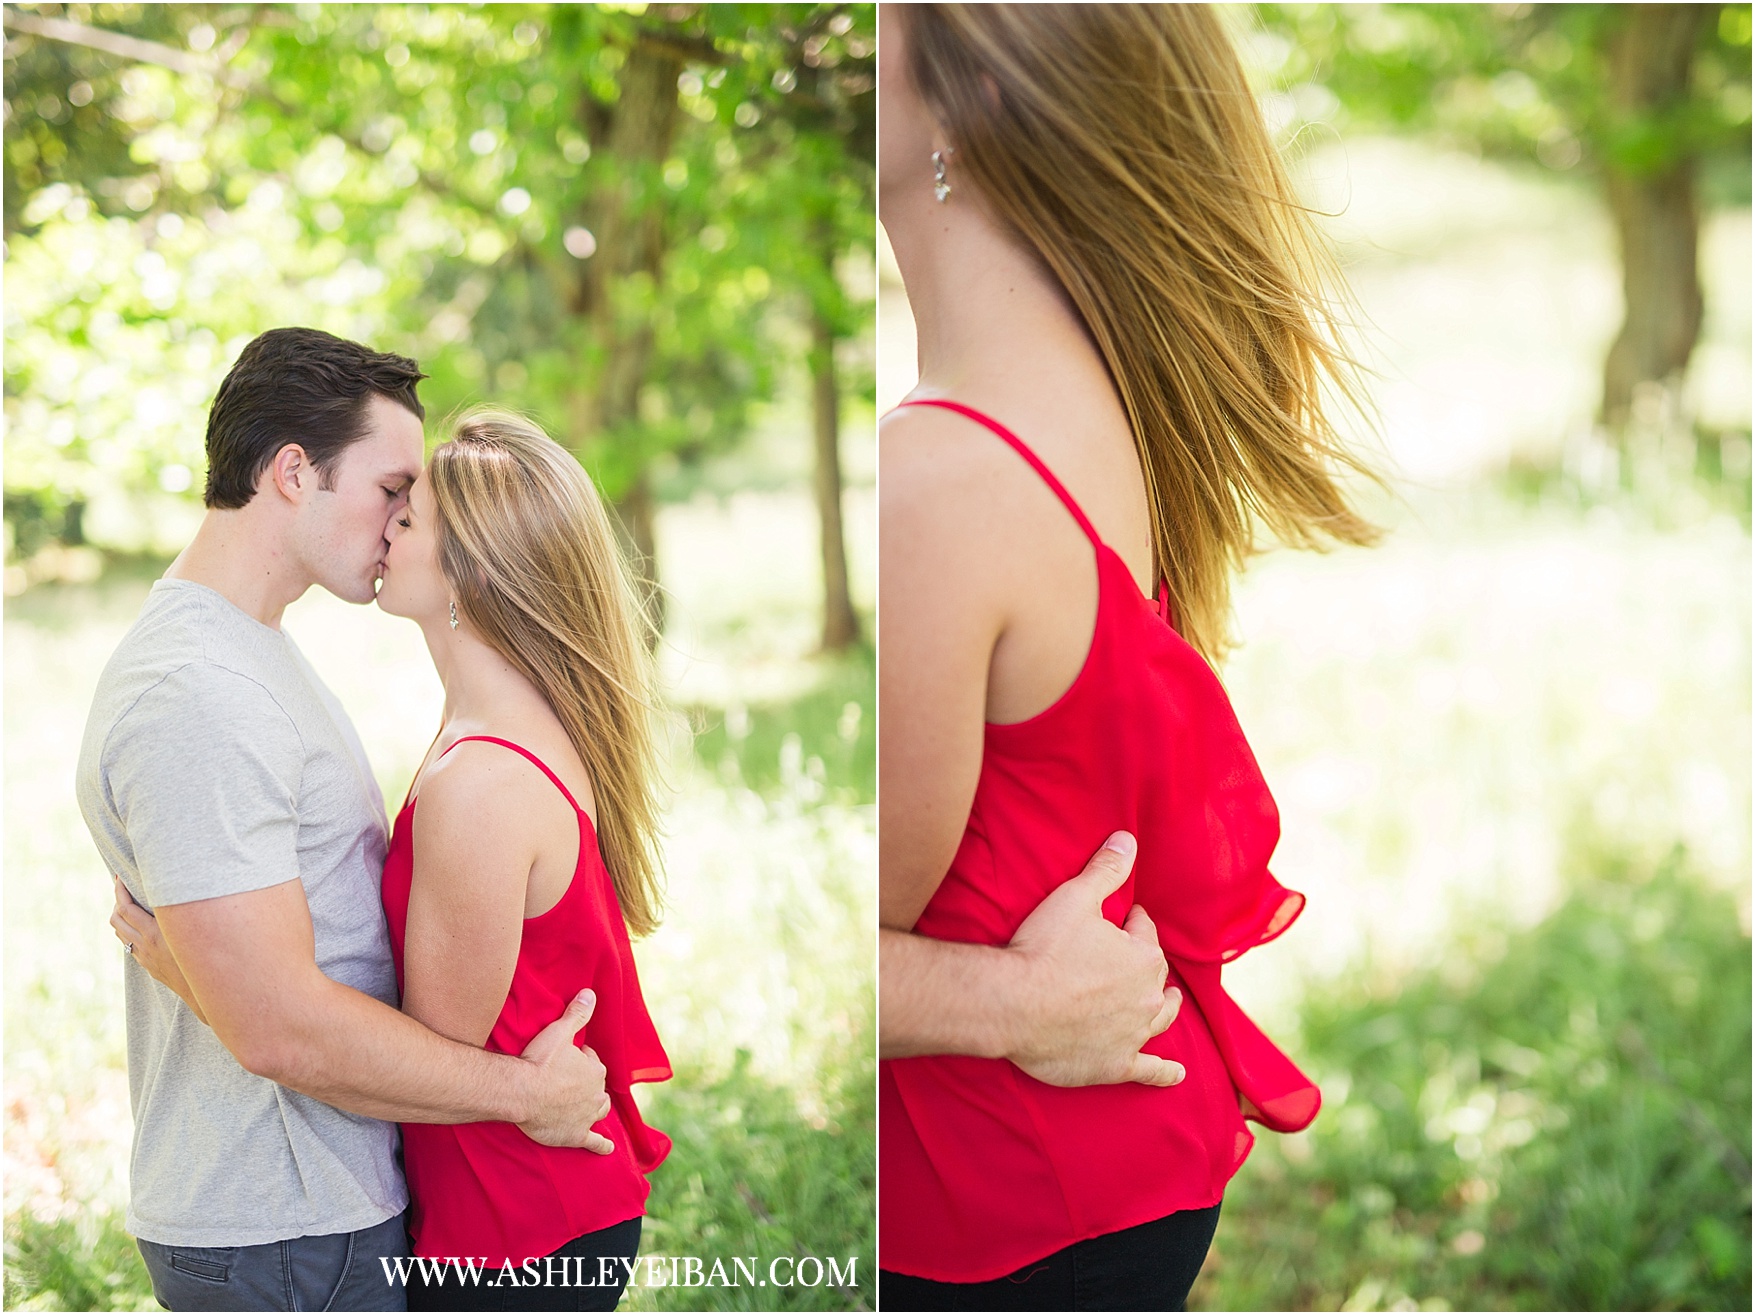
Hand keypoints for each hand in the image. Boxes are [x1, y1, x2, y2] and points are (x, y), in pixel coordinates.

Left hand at [111, 876, 208, 1024]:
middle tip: (124, 886)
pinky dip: (129, 930)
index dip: (120, 890)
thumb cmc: (206, 958)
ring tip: (130, 903)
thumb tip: (188, 886)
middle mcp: (144, 944)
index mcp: (154, 933)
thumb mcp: (196, 930)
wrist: (202, 993)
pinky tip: (141, 925)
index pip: (125, 907)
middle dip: (116, 900)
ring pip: (120, 932)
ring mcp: (144, 956)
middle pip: (116, 918)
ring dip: (120, 916)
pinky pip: (130, 944)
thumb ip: (188, 909)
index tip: (119, 875)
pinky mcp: (148, 965)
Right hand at [516, 989, 614, 1152]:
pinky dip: (601, 1146)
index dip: (581, 1058)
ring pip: (599, 1110)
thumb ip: (577, 1014)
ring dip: (596, 1106)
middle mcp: (595, 1094)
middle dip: (587, 1081)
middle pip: (596, 1086)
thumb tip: (591, 993)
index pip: (592, 1061)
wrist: (522, 1093)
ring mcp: (586, 1116)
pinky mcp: (575, 1136)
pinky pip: (594, 1142)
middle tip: (568, 1079)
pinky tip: (607, 1149)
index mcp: (594, 1070)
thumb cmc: (539, 1062)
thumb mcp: (559, 1032)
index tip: (567, 1057)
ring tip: (591, 1105)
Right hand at [1003, 832, 1184, 1087]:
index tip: (1121, 917)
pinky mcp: (1115, 1065)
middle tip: (1125, 956)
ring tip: (1168, 1001)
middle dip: (1145, 963)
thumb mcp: (1075, 897)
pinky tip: (1176, 1074)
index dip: (1132, 921)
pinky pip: (1149, 1070)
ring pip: (1160, 1019)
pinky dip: (1165, 1072)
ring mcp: (1133, 1034)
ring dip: (1164, 1008)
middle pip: (1154, 975)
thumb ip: (1106, 869)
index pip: (1144, 931)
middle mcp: (1147, 997)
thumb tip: (1129, 838)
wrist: (1013, 1004)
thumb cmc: (1043, 949)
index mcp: (1143, 956)